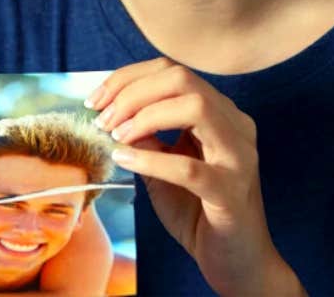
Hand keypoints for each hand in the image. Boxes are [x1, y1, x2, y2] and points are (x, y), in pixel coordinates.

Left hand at [88, 58, 304, 295]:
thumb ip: (146, 138)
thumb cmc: (200, 213)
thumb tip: (113, 113)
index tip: (95, 99)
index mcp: (221, 115)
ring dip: (144, 116)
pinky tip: (125, 159)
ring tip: (116, 136)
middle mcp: (235, 126)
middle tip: (102, 118)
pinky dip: (151, 159)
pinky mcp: (231, 193)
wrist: (237, 262)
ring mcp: (238, 157)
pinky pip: (190, 167)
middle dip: (132, 92)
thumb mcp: (164, 168)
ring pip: (195, 107)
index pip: (173, 72)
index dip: (128, 78)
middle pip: (183, 79)